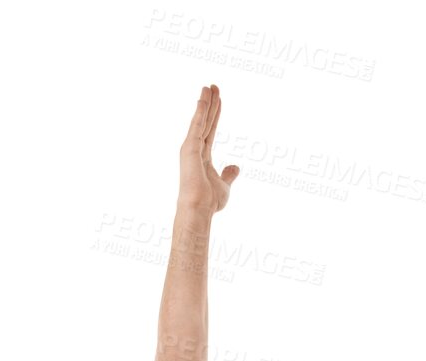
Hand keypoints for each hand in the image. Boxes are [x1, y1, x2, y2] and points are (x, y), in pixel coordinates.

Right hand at [179, 85, 239, 214]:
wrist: (199, 209)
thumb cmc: (209, 201)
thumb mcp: (224, 185)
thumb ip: (229, 174)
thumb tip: (236, 167)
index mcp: (202, 157)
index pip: (210, 130)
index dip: (215, 115)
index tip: (219, 100)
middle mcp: (194, 150)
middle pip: (205, 121)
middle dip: (210, 104)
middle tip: (214, 86)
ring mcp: (190, 148)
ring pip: (201, 120)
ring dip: (205, 102)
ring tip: (210, 86)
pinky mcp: (189, 147)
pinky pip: (197, 125)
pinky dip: (201, 111)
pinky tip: (204, 98)